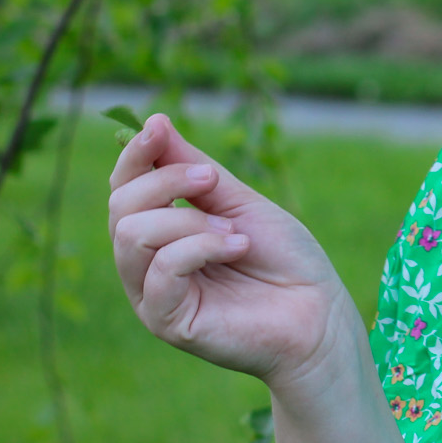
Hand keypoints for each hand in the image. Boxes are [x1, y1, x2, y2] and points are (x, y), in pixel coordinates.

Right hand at [107, 113, 358, 390]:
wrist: (320, 312)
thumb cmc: (285, 259)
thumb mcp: (240, 203)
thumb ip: (196, 171)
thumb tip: (153, 122)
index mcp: (162, 232)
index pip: (124, 188)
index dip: (135, 155)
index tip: (158, 128)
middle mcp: (147, 263)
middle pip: (121, 206)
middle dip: (168, 182)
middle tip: (213, 184)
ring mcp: (151, 294)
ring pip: (132, 235)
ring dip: (190, 221)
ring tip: (235, 234)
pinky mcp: (165, 320)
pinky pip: (159, 269)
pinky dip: (201, 248)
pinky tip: (238, 248)